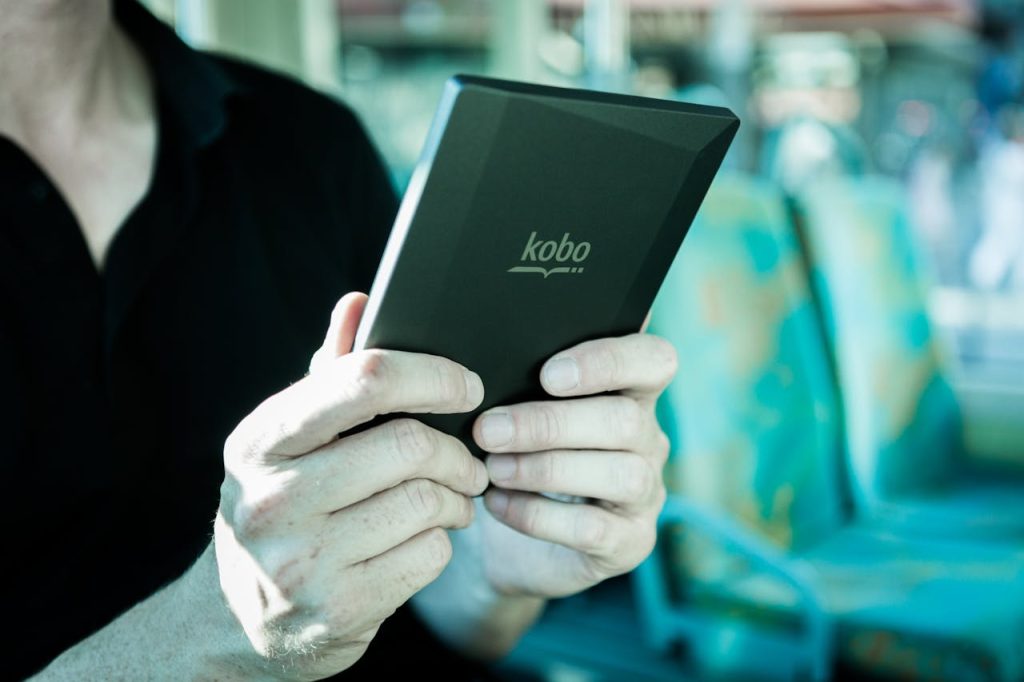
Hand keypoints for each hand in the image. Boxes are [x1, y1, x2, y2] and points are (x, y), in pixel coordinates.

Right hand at [213, 293, 487, 679]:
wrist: (251, 617)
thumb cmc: (287, 506)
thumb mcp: (292, 441)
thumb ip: (331, 373)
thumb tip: (360, 302)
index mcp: (260, 440)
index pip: (362, 380)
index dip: (431, 376)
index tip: (466, 386)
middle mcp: (272, 499)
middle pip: (409, 445)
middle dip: (457, 452)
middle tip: (469, 462)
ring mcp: (302, 561)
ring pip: (427, 501)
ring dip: (457, 499)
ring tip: (451, 501)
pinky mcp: (340, 610)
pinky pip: (429, 554)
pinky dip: (442, 542)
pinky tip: (425, 539)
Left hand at [471, 334, 674, 597]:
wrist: (511, 539)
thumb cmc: (520, 454)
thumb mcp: (524, 413)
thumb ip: (523, 387)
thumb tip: (484, 373)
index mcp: (631, 392)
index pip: (653, 360)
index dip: (608, 361)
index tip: (548, 375)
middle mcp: (650, 440)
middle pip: (625, 421)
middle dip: (550, 424)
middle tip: (488, 431)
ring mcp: (646, 494)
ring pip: (620, 474)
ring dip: (546, 469)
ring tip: (493, 469)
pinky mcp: (630, 543)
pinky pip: (593, 529)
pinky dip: (537, 514)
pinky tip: (497, 503)